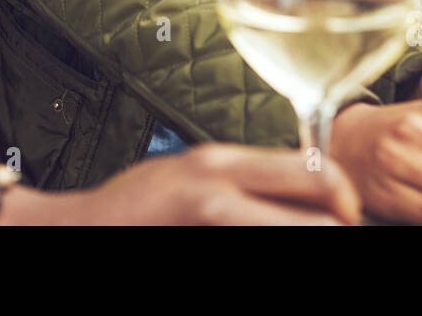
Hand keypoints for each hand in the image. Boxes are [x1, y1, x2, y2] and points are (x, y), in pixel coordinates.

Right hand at [0, 143, 362, 224]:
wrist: (75, 232)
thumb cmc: (134, 206)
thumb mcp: (193, 170)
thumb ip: (246, 175)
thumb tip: (312, 184)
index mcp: (220, 162)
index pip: (316, 172)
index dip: (346, 200)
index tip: (346, 215)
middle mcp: (218, 193)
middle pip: (322, 218)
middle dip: (338, 230)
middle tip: (336, 234)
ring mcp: (210, 228)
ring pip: (299, 239)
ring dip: (309, 244)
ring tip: (300, 240)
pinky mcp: (203, 255)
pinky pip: (262, 258)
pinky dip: (276, 249)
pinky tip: (256, 245)